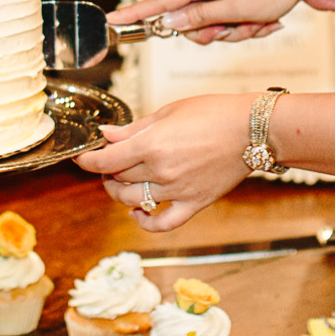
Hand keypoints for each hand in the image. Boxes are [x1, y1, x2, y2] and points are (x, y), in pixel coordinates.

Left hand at [72, 95, 250, 230]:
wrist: (252, 130)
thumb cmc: (214, 113)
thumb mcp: (169, 111)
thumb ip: (134, 128)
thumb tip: (107, 136)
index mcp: (151, 144)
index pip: (105, 161)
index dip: (88, 160)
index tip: (82, 158)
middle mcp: (161, 171)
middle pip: (117, 180)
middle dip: (106, 173)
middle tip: (109, 163)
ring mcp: (177, 190)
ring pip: (133, 200)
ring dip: (119, 194)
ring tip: (122, 183)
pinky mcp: (194, 203)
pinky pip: (162, 223)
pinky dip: (145, 222)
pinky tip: (137, 213)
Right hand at [109, 0, 314, 43]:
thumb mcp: (237, 9)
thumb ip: (201, 18)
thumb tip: (171, 22)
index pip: (160, 1)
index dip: (136, 13)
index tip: (112, 19)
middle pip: (190, 23)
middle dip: (215, 35)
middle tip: (241, 28)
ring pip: (213, 27)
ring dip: (238, 32)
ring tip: (261, 21)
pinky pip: (231, 22)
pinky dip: (249, 26)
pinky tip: (269, 19)